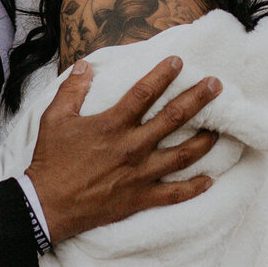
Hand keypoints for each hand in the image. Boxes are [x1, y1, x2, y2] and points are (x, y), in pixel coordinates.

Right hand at [25, 57, 219, 244]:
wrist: (47, 204)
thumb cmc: (50, 160)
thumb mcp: (54, 118)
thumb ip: (72, 90)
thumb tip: (84, 66)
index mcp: (112, 124)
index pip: (145, 93)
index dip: (163, 74)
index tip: (178, 61)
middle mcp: (132, 147)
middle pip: (174, 118)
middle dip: (198, 99)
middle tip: (217, 85)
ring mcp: (140, 174)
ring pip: (183, 155)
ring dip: (204, 141)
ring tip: (220, 130)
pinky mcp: (140, 198)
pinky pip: (175, 194)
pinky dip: (194, 188)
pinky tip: (209, 180)